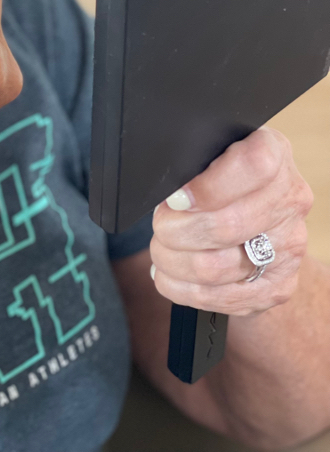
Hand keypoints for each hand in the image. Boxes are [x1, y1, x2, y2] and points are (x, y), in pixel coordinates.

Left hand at [150, 127, 313, 315]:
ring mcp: (289, 246)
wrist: (262, 216)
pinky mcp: (279, 285)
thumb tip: (165, 190)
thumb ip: (194, 163)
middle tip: (161, 226)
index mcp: (273, 153)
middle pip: (226, 225)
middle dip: (175, 230)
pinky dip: (182, 289)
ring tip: (161, 251)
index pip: (252, 166)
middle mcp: (290, 200)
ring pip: (216, 267)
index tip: (176, 199)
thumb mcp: (211, 154)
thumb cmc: (222, 178)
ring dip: (173, 261)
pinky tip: (169, 276)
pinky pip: (222, 298)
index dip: (208, 187)